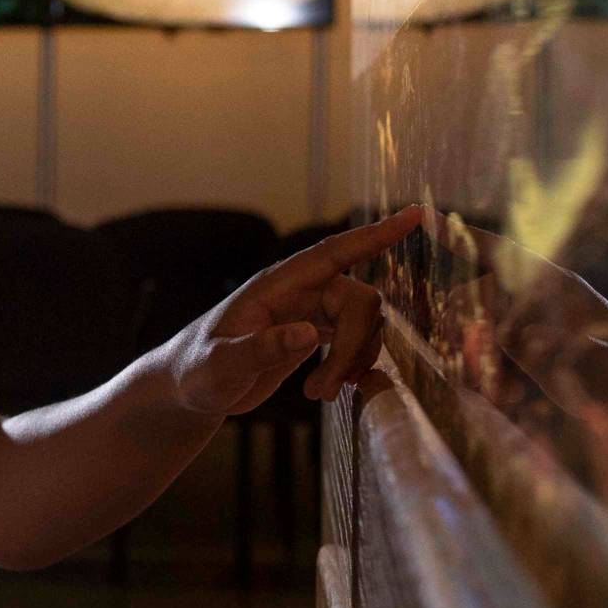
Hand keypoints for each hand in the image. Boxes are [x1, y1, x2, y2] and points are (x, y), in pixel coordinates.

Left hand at [161, 208, 423, 416]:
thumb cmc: (198, 371)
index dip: (375, 235)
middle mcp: (298, 291)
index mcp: (277, 285)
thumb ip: (260, 349)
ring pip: (363, 323)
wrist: (191, 387)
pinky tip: (330, 388)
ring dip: (353, 361)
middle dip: (354, 347)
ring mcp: (309, 311)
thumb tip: (307, 334)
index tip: (415, 214)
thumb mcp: (221, 365)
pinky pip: (355, 338)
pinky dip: (353, 364)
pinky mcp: (314, 333)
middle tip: (324, 391)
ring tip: (317, 393)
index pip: (334, 252)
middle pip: (358, 302)